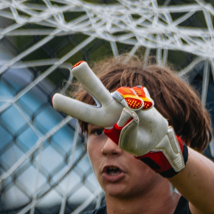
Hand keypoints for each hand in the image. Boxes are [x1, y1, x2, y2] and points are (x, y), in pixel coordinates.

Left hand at [51, 62, 188, 176]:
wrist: (158, 138)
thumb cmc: (141, 144)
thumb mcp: (134, 146)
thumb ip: (128, 133)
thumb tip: (128, 113)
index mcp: (104, 120)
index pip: (85, 112)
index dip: (71, 106)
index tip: (54, 99)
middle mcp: (111, 106)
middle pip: (97, 89)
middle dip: (87, 78)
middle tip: (77, 67)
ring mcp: (124, 99)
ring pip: (124, 93)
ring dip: (134, 103)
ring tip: (141, 114)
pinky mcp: (138, 96)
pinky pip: (139, 96)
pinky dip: (144, 104)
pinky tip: (146, 109)